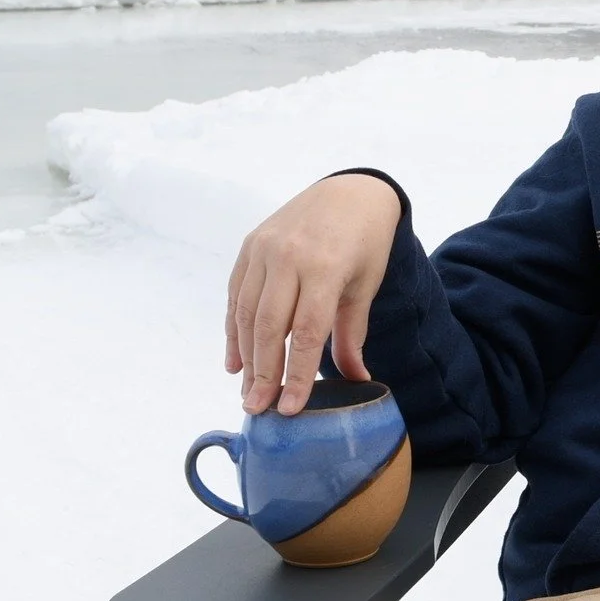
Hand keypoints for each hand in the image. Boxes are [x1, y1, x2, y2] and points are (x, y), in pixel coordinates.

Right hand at [224, 173, 401, 416]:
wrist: (348, 192)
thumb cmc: (364, 243)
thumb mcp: (365, 287)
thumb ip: (352, 335)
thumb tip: (357, 380)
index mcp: (326, 268)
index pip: (307, 332)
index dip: (298, 373)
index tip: (290, 408)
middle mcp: (289, 257)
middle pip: (270, 326)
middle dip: (263, 372)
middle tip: (258, 408)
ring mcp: (264, 249)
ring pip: (247, 313)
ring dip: (245, 356)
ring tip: (248, 391)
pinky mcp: (249, 246)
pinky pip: (236, 295)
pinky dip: (234, 329)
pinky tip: (235, 359)